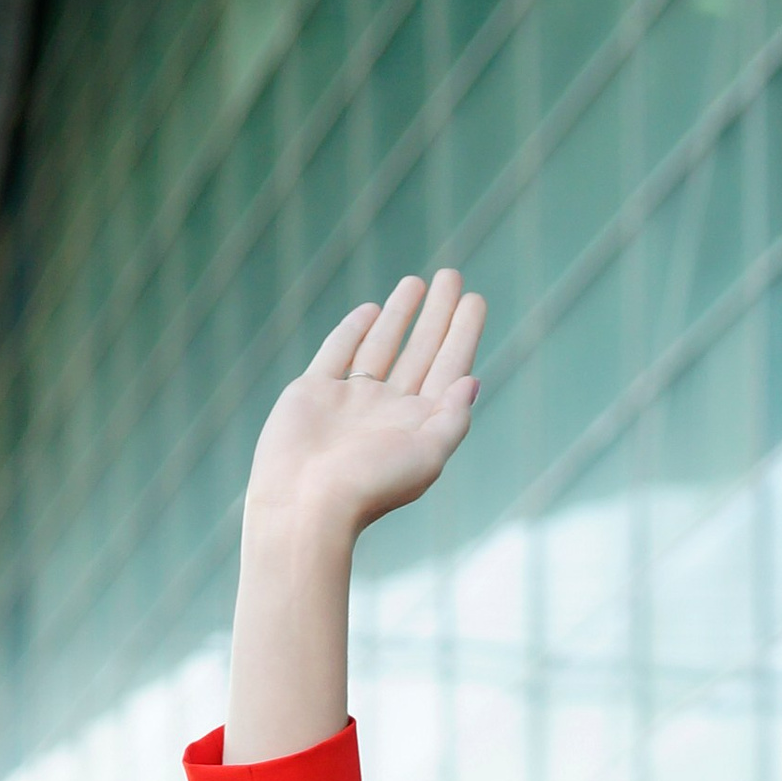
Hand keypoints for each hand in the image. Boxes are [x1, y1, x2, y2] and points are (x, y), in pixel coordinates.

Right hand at [245, 271, 485, 545]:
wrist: (305, 504)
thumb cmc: (369, 487)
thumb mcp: (426, 456)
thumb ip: (451, 419)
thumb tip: (472, 380)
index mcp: (419, 425)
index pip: (449, 367)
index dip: (464, 333)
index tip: (476, 298)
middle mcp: (388, 409)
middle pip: (422, 350)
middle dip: (438, 314)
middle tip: (453, 275)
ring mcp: (351, 400)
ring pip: (382, 345)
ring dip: (401, 314)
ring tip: (417, 282)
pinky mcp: (315, 393)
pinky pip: (339, 352)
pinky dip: (355, 330)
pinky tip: (372, 310)